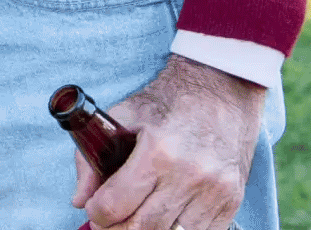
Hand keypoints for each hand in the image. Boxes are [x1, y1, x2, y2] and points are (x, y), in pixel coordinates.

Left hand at [73, 55, 265, 229]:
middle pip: (142, 229)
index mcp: (157, 153)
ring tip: (133, 221)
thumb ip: (92, 159)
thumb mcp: (123, 118)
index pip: (115, 205)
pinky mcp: (232, 203)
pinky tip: (163, 220)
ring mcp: (214, 193)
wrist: (222, 94)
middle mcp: (189, 176)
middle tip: (108, 222)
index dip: (96, 212)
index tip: (93, 208)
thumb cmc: (168, 104)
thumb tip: (79, 200)